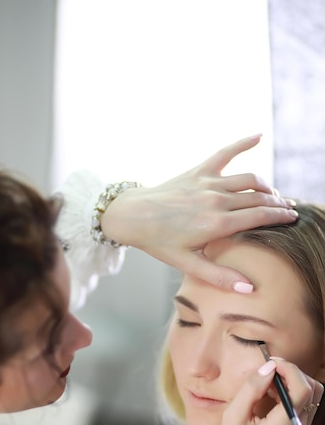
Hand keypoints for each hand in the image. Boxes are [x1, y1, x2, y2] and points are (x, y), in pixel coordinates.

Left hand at [102, 135, 297, 291]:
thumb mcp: (187, 264)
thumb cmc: (159, 242)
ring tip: (273, 194)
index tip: (292, 218)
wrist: (132, 216)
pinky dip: (243, 142)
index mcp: (217, 224)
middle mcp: (217, 200)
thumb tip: (249, 289)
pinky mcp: (198, 171)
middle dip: (277, 204)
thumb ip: (219, 276)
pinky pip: (225, 152)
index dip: (280, 217)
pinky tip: (259, 136)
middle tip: (288, 208)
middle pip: (259, 199)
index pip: (260, 218)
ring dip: (266, 186)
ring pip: (249, 179)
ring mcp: (208, 182)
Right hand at [213, 359, 323, 424]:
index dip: (290, 370)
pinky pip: (305, 404)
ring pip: (313, 396)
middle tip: (270, 370)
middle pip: (313, 390)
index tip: (272, 363)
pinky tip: (273, 393)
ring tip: (270, 383)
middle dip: (293, 373)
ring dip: (294, 382)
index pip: (302, 391)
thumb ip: (251, 389)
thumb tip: (267, 367)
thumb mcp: (233, 416)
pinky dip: (292, 392)